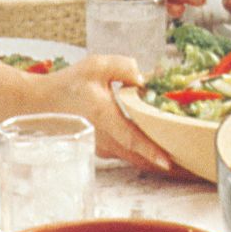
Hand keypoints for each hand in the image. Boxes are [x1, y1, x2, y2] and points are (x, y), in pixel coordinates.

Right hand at [36, 55, 173, 172]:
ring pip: (134, 157)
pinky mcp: (102, 148)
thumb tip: (144, 79)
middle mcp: (103, 138)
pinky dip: (144, 154)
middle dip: (163, 161)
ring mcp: (102, 146)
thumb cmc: (67, 84)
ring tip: (183, 161)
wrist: (39, 104)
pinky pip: (127, 154)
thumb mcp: (95, 66)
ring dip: (155, 159)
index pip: (130, 138)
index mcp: (103, 117)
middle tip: (191, 165)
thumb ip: (123, 66)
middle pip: (138, 156)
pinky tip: (161, 149)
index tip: (169, 162)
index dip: (150, 151)